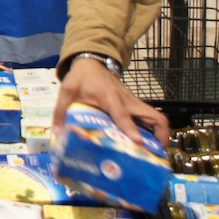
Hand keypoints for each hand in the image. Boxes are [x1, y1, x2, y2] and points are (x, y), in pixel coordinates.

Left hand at [52, 57, 169, 146]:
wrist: (92, 63)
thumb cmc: (81, 78)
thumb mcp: (67, 91)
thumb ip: (61, 112)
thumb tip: (58, 135)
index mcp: (110, 98)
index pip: (122, 114)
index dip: (129, 128)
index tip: (137, 142)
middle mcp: (127, 102)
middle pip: (154, 117)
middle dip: (160, 136)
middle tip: (154, 155)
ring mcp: (134, 104)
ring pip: (156, 118)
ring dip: (159, 136)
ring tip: (153, 155)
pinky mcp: (135, 107)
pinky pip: (149, 119)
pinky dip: (152, 132)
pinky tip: (143, 146)